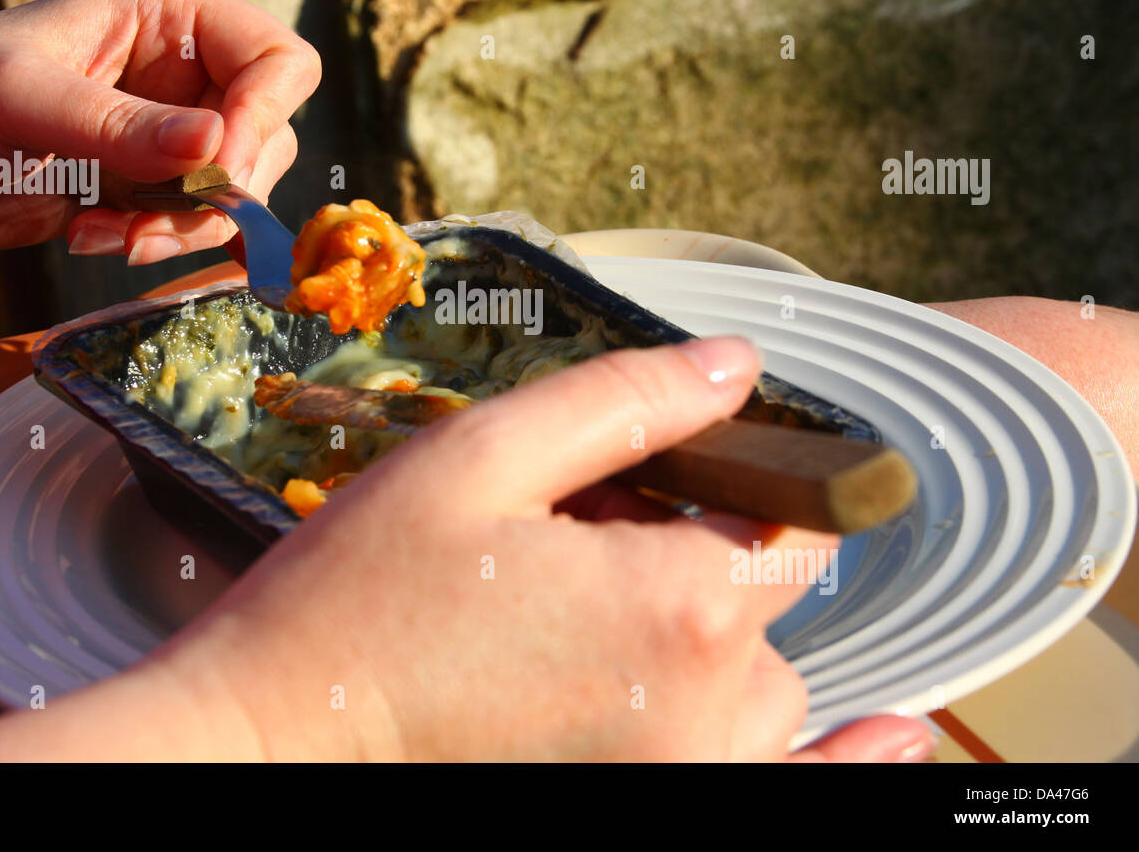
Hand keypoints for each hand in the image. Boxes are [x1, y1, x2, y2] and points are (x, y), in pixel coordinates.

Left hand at [0, 0, 319, 261]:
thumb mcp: (24, 96)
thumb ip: (121, 126)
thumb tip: (219, 151)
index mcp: (171, 15)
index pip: (279, 60)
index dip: (265, 117)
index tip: (220, 172)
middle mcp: (186, 69)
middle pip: (268, 135)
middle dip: (217, 191)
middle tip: (150, 219)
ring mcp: (171, 128)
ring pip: (236, 190)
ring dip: (180, 226)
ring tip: (108, 232)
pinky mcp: (151, 180)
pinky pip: (193, 223)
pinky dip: (156, 241)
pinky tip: (93, 236)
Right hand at [154, 335, 933, 760]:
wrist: (271, 748)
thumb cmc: (355, 604)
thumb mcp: (479, 460)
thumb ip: (623, 404)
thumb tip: (733, 363)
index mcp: (677, 600)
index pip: (786, 518)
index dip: (729, 485)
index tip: (660, 481)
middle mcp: (712, 708)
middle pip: (767, 607)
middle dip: (699, 564)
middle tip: (582, 558)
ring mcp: (687, 779)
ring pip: (764, 693)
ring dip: (707, 652)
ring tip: (579, 634)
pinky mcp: (654, 814)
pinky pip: (799, 786)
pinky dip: (844, 762)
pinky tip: (897, 739)